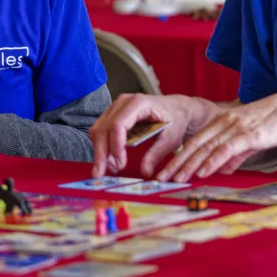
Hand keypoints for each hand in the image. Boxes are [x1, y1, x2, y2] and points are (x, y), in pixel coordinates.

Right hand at [89, 93, 220, 178]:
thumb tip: (145, 172)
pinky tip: (109, 160)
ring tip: (109, 169)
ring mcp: (116, 107)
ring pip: (98, 130)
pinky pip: (101, 130)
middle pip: (104, 128)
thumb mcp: (170, 139)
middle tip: (102, 173)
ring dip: (100, 151)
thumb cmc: (175, 119)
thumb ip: (156, 154)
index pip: (118, 125)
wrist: (177, 109)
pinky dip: (102, 146)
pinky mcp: (113, 114)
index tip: (119, 165)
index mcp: (138, 103)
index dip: (115, 146)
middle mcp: (123, 102)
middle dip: (102, 153)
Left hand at [156, 87, 276, 181]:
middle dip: (176, 163)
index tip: (167, 171)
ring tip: (175, 178)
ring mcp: (235, 128)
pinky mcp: (248, 134)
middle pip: (194, 145)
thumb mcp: (251, 140)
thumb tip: (223, 169)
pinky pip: (225, 150)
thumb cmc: (276, 123)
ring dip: (189, 165)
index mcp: (222, 122)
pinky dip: (212, 162)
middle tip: (161, 177)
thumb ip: (236, 154)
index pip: (194, 141)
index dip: (179, 157)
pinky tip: (202, 172)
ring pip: (206, 148)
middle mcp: (224, 123)